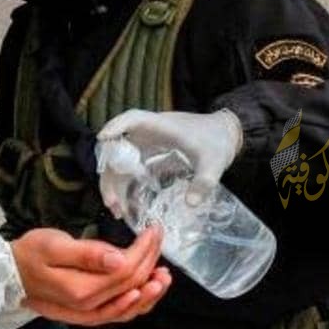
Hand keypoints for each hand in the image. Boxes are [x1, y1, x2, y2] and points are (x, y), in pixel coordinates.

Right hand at [11, 226, 172, 326]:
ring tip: (165, 274)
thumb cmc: (29, 255)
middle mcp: (88, 308)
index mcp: (82, 289)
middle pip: (131, 285)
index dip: (144, 250)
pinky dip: (137, 305)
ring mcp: (89, 315)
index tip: (152, 229)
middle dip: (150, 261)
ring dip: (151, 290)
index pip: (125, 270)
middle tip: (159, 239)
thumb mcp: (54, 246)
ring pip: (130, 306)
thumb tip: (120, 259)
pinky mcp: (88, 315)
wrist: (8, 276)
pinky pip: (119, 314)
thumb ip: (87, 254)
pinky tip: (145, 293)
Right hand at [95, 109, 242, 215]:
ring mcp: (148, 145)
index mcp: (162, 126)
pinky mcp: (151, 155)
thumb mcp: (214, 163)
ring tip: (116, 210)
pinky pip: (131, 170)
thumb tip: (191, 203)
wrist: (225, 135)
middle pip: (118, 148)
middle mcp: (149, 133)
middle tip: (111, 201)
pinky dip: (125, 186)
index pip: (133, 119)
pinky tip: (126, 205)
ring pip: (121, 162)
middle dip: (110, 174)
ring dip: (114, 184)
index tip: (103, 139)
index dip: (116, 126)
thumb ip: (204, 182)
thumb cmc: (217, 141)